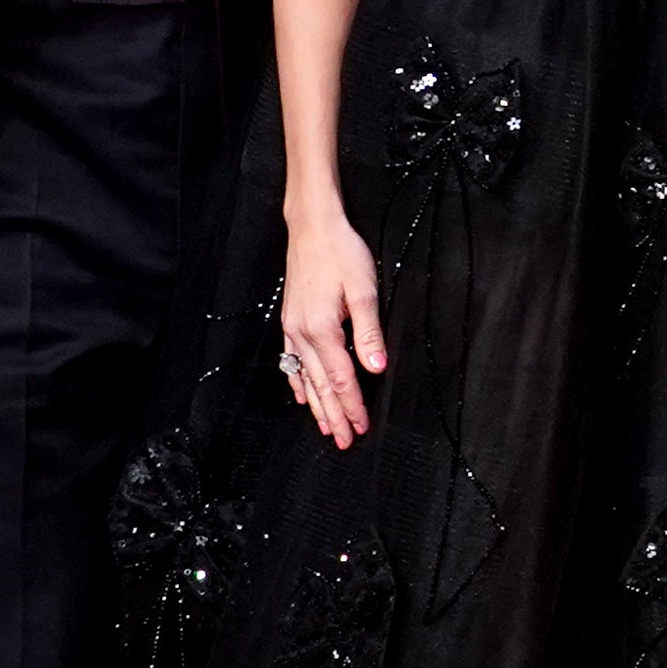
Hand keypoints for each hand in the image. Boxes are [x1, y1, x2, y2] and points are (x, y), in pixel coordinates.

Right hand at [277, 201, 385, 448]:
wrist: (312, 227)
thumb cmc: (341, 253)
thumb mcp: (364, 290)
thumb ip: (370, 333)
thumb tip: (376, 369)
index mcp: (322, 329)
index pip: (342, 379)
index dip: (353, 406)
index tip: (362, 427)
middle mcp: (302, 334)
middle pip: (322, 385)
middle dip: (334, 415)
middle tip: (345, 440)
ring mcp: (292, 328)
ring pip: (305, 377)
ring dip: (317, 405)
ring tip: (326, 428)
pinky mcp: (290, 320)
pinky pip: (292, 361)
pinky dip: (298, 382)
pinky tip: (302, 396)